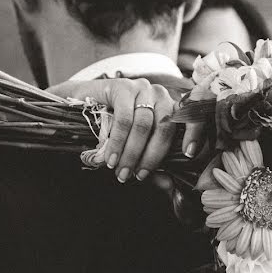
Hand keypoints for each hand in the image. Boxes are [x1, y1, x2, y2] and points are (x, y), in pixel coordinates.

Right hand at [47, 78, 204, 181]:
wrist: (77, 105)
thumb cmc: (112, 128)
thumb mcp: (134, 147)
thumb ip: (152, 164)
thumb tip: (170, 185)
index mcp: (170, 108)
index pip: (191, 117)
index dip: (194, 134)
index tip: (189, 154)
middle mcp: (160, 95)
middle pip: (165, 128)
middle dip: (152, 157)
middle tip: (137, 176)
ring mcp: (142, 88)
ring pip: (144, 125)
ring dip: (131, 152)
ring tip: (120, 170)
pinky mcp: (122, 87)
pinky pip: (124, 118)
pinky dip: (117, 141)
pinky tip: (110, 156)